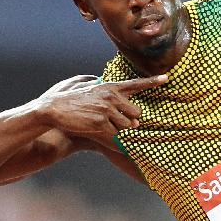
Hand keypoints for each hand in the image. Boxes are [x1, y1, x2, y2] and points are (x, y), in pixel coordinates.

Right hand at [35, 74, 167, 142]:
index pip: (136, 84)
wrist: (53, 108)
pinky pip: (115, 137)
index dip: (153, 82)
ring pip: (127, 128)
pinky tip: (102, 138)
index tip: (167, 78)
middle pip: (137, 115)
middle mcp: (112, 96)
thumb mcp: (90, 90)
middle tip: (114, 124)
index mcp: (111, 87)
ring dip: (119, 132)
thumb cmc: (72, 101)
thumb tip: (127, 111)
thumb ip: (108, 95)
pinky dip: (113, 142)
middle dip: (130, 123)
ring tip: (101, 127)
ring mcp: (107, 110)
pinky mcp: (101, 123)